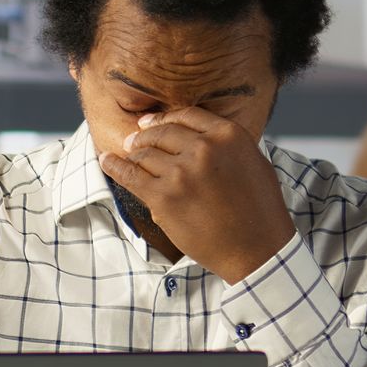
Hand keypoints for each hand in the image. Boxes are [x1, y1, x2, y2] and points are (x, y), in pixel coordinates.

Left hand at [97, 108, 294, 283]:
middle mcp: (204, 149)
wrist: (257, 250)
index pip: (186, 115)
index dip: (164, 118)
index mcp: (229, 136)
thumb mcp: (254, 163)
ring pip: (144, 154)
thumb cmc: (260, 211)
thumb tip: (201, 136)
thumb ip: (226, 146)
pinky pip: (130, 175)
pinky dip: (114, 166)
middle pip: (162, 133)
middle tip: (133, 140)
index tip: (150, 122)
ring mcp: (181, 173)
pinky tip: (106, 161)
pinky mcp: (163, 197)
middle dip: (144, 136)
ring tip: (124, 154)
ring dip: (132, 154)